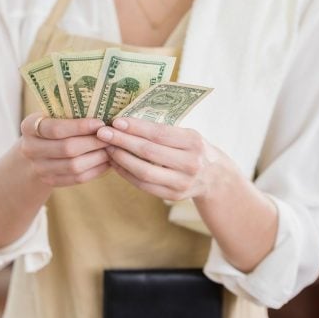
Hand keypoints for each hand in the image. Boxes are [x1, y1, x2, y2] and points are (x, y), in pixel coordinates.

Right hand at [19, 113, 110, 186]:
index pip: (56, 129)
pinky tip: (106, 162)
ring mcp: (38, 168)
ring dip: (97, 158)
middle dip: (93, 142)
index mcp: (29, 127)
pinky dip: (95, 170)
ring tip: (111, 149)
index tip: (100, 123)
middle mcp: (29, 149)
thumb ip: (71, 113)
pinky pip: (77, 178)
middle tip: (111, 137)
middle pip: (67, 149)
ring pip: (74, 166)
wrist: (35, 150)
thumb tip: (104, 113)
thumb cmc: (52, 126)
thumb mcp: (53, 115)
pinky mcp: (49, 181)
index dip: (80, 127)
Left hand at [96, 117, 235, 201]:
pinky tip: (115, 163)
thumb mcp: (187, 134)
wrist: (215, 177)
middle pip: (149, 152)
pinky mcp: (174, 196)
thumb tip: (126, 121)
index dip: (136, 127)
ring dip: (121, 159)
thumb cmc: (193, 148)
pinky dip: (127, 174)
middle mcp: (190, 163)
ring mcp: (183, 182)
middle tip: (103, 133)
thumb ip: (163, 130)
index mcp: (194, 142)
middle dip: (122, 141)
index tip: (116, 121)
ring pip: (144, 171)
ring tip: (107, 148)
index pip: (159, 133)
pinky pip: (144, 185)